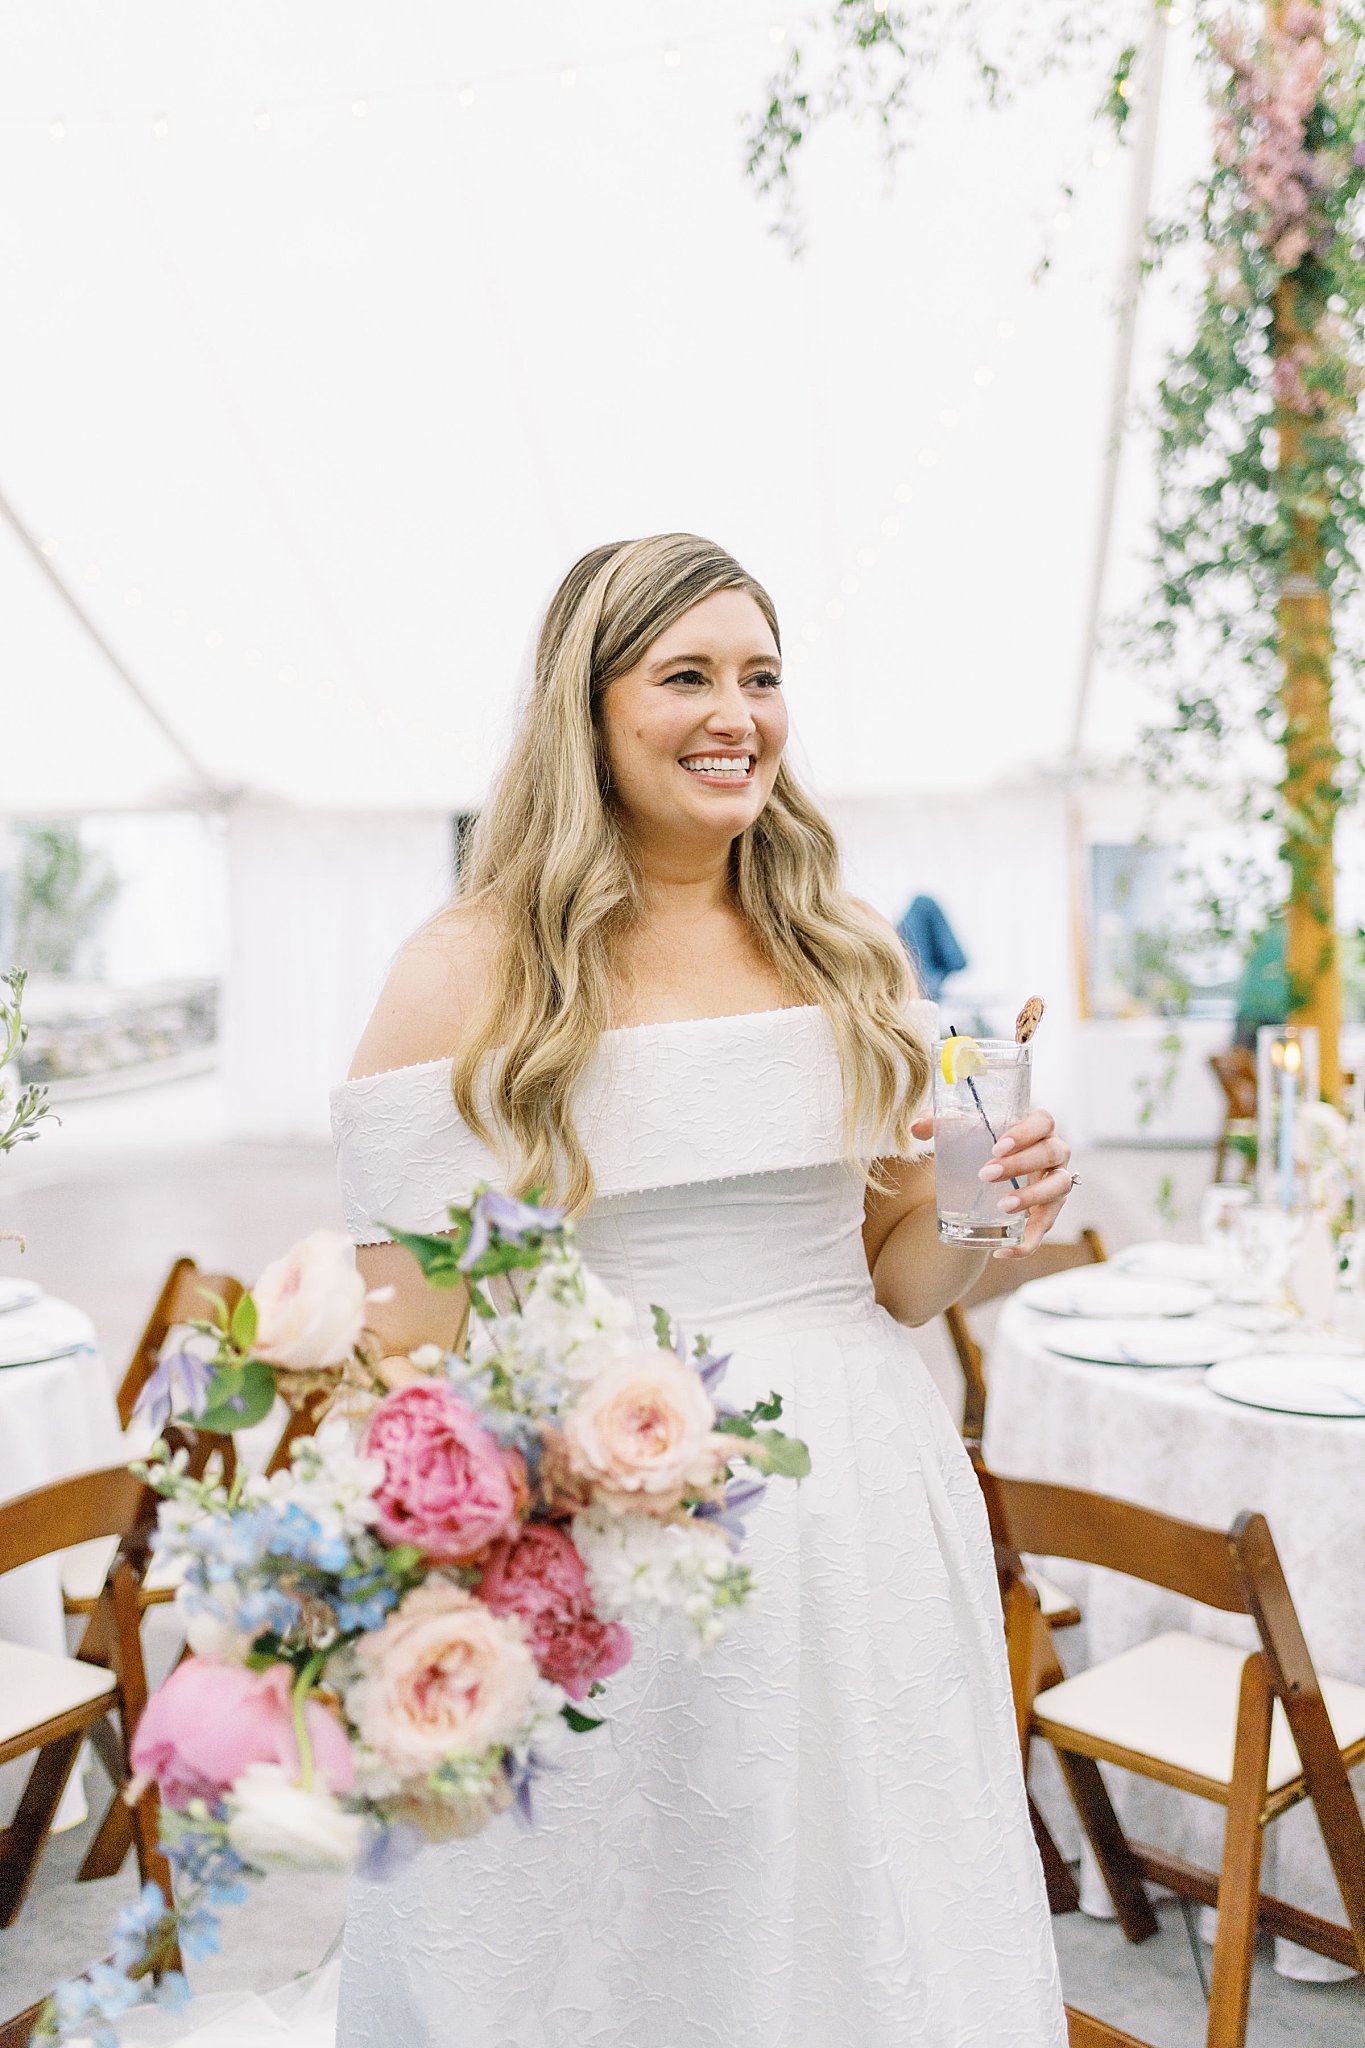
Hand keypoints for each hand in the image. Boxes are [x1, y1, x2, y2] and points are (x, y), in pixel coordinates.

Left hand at [909, 1107, 1074, 1258]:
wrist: (991, 1170)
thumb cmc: (981, 1143)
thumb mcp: (961, 1130)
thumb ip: (938, 1123)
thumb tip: (914, 1127)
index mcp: (1036, 1127)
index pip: (1044, 1121)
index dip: (1026, 1132)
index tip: (998, 1146)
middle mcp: (1054, 1152)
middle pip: (1052, 1153)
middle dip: (1021, 1164)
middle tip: (985, 1174)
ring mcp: (1055, 1182)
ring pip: (1058, 1188)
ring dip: (1032, 1197)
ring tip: (1002, 1206)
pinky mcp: (1049, 1212)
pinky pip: (1044, 1229)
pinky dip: (1026, 1244)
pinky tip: (1001, 1251)